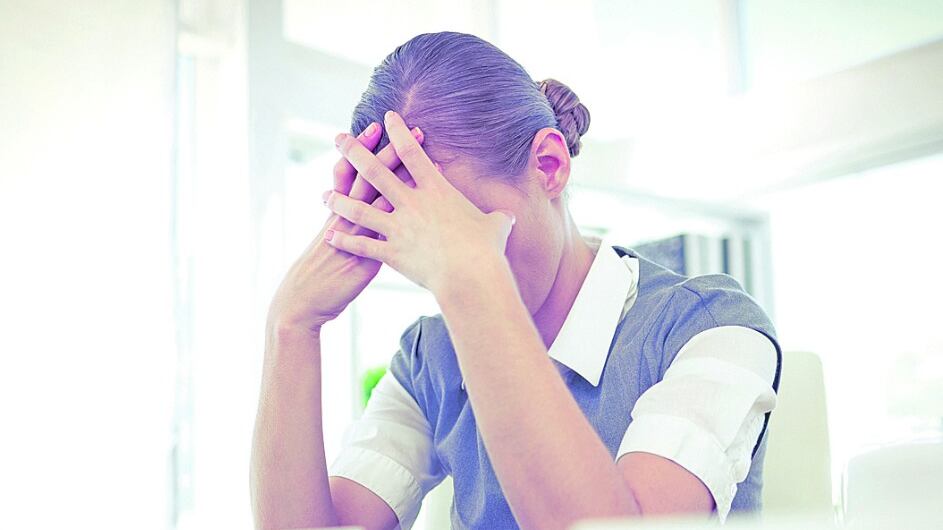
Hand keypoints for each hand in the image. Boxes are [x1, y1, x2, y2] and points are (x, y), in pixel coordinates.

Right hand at [266, 121, 424, 333]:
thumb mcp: (328, 245)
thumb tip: (360, 213)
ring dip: (402, 180)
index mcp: (336, 213)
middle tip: (406, 130)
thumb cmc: (316, 276)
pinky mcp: (366, 258)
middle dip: (387, 154)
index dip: (362, 150)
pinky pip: (387, 232)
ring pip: (380, 201)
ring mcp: (357, 236)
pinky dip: (403, 219)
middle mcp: (346, 218)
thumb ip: (345, 227)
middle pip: (368, 178)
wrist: (300, 302)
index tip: (376, 127)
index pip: (349, 173)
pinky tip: (421, 209)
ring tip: (420, 163)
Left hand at [323, 110, 515, 295]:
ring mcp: (398, 227)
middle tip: (338, 139)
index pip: (412, 152)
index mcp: (436, 190)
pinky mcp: (390, 252)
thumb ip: (498, 219)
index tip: (387, 118)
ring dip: (339, 200)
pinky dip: (344, 240)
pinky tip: (329, 236)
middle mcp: (412, 203)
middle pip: (375, 171)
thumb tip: (509, 217)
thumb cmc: (487, 250)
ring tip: (324, 195)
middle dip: (354, 153)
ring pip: (359, 207)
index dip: (399, 132)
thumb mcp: (496, 227)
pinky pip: (361, 245)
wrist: (471, 275)